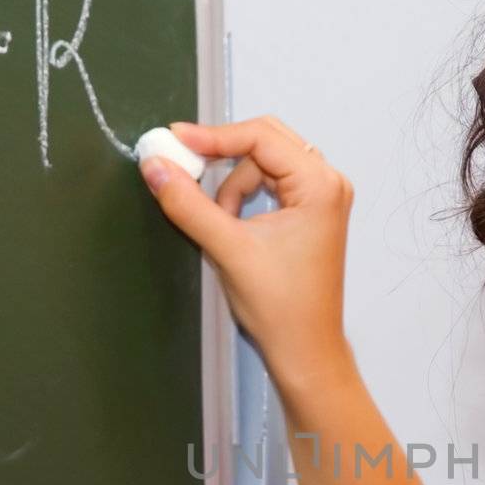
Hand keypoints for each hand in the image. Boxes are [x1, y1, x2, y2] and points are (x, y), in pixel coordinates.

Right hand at [138, 116, 352, 387]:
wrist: (304, 348)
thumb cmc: (283, 307)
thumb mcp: (227, 248)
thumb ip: (188, 203)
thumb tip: (156, 167)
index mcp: (320, 186)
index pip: (260, 137)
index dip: (213, 136)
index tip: (175, 141)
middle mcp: (327, 184)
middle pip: (264, 141)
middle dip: (221, 156)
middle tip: (183, 165)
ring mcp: (321, 197)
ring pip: (262, 163)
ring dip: (231, 186)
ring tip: (221, 226)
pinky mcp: (309, 212)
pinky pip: (269, 183)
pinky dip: (242, 197)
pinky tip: (232, 225)